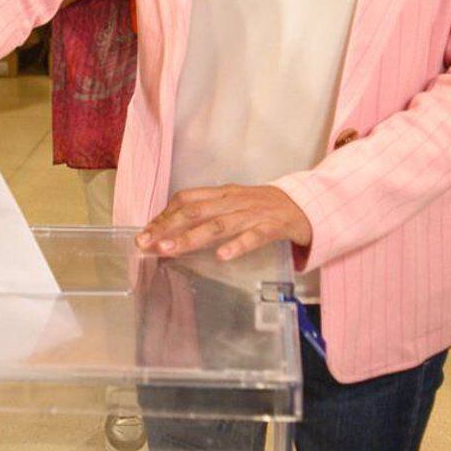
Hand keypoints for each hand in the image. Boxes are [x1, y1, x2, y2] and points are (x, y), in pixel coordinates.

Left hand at [137, 184, 312, 261]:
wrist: (305, 205)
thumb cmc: (263, 208)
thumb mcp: (233, 203)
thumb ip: (207, 213)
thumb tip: (171, 230)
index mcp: (223, 193)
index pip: (186, 199)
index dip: (164, 215)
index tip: (145, 233)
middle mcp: (234, 201)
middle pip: (196, 211)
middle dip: (168, 227)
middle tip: (146, 243)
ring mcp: (253, 213)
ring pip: (219, 224)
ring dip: (191, 237)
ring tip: (170, 250)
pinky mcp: (273, 227)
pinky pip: (254, 237)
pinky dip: (237, 245)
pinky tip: (222, 256)